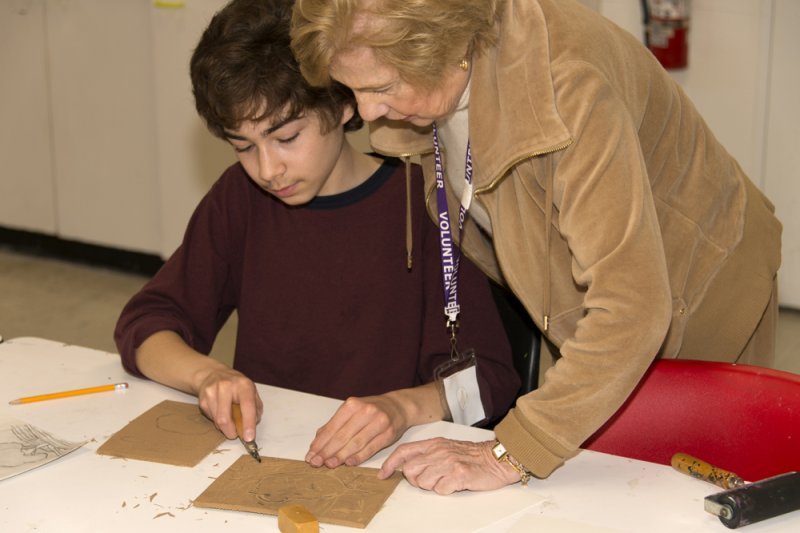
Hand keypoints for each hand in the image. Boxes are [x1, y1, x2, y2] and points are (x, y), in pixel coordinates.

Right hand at [196, 366, 262, 440]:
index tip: (249, 438)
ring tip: (229, 421)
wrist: (213, 374)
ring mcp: (211, 392)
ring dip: (224, 428)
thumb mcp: (251, 391)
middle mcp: (226, 386)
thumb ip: (255, 408)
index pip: (247, 406)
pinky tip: (221, 412)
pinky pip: (211, 418)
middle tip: (236, 434)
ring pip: (217, 421)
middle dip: (231, 432)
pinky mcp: (202, 399)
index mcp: (243, 385)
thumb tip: (253, 424)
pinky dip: (217, 421)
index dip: (248, 424)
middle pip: (225, 418)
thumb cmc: (237, 385)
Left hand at [305, 393, 408, 467]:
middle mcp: (365, 411)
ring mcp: (378, 422)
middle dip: (327, 451)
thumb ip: (336, 424)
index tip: (310, 454)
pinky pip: (371, 448)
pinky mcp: (388, 434)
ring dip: (340, 456)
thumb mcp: (352, 410)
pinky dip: (359, 457)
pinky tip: (348, 463)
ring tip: (329, 464)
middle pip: (342, 436)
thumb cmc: (371, 410)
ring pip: (355, 443)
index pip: (332, 427)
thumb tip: (318, 441)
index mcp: (352, 405)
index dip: (320, 442)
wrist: (398, 407)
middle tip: (315, 462)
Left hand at [377, 438, 521, 493]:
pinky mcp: (459, 475)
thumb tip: (407, 466)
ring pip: (423, 482)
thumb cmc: (472, 456)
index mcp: (434, 443)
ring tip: (447, 480)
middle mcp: (439, 451)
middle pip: (410, 470)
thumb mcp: (446, 448)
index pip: (404, 451)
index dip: (390, 463)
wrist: (497, 459)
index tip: (383, 474)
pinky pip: (440, 490)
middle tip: (431, 479)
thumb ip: (428, 454)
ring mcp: (448, 462)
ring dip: (432, 486)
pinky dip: (446, 490)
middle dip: (415, 480)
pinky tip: (456, 483)